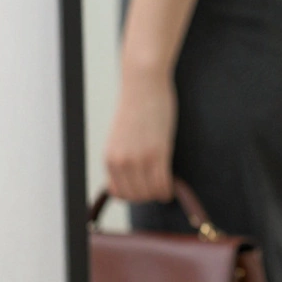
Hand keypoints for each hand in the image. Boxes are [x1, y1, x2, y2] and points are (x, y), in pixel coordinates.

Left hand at [104, 67, 176, 201]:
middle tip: (158, 190)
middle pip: (134, 195)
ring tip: (165, 187)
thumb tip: (134, 174)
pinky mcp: (157, 152)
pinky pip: (162, 183)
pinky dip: (168, 190)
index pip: (119, 192)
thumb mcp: (122, 136)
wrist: (143, 84)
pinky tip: (171, 186)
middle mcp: (121, 161)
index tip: (144, 190)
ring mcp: (139, 158)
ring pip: (149, 192)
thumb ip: (125, 155)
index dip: (133, 195)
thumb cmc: (136, 105)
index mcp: (110, 157)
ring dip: (158, 194)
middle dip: (147, 197)